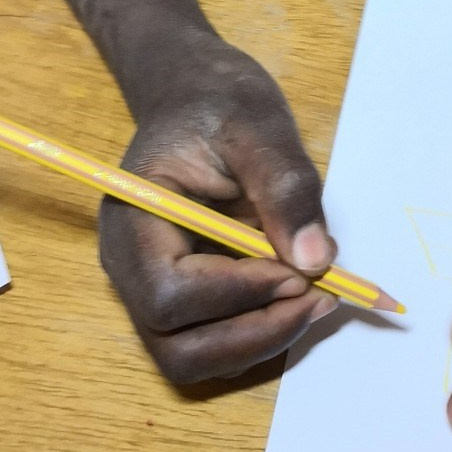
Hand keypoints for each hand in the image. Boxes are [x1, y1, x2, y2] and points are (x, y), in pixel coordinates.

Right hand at [99, 36, 338, 381]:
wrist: (195, 94)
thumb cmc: (216, 101)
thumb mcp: (259, 126)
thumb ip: (286, 190)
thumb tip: (315, 262)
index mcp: (135, 219)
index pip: (167, 295)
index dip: (236, 296)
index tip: (298, 272)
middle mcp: (132, 267)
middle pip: (176, 346)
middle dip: (254, 333)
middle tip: (319, 297)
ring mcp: (153, 287)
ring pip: (196, 357)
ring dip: (262, 338)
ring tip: (317, 293)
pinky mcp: (185, 296)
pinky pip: (216, 339)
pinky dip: (263, 329)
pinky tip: (300, 289)